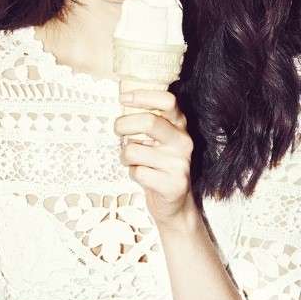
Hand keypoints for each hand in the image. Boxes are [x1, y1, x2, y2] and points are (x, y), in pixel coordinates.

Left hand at [114, 89, 194, 226]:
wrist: (174, 204)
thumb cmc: (157, 164)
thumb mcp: (156, 138)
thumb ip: (146, 120)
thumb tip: (123, 100)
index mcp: (179, 125)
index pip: (168, 101)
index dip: (143, 96)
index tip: (123, 98)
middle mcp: (183, 141)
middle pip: (149, 122)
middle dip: (124, 124)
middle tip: (117, 130)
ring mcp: (180, 163)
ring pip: (135, 151)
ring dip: (125, 156)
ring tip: (131, 161)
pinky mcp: (174, 185)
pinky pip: (138, 173)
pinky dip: (132, 174)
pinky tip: (142, 176)